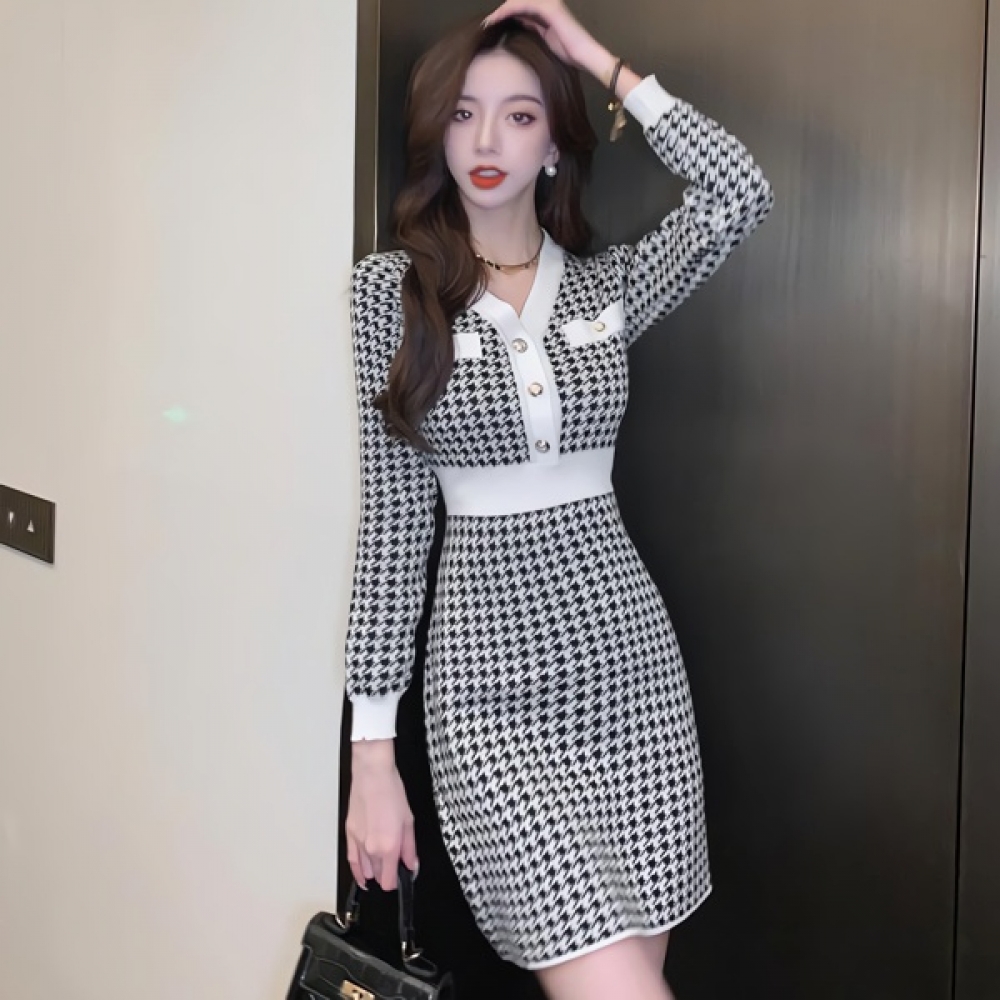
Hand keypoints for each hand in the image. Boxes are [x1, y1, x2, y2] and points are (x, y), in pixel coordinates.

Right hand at [345, 743, 418, 891]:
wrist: (372, 775)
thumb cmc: (392, 792)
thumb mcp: (409, 821)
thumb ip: (410, 848)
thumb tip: (411, 865)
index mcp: (388, 847)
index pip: (389, 882)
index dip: (397, 881)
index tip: (402, 876)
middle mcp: (371, 849)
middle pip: (378, 876)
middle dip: (387, 873)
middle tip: (396, 861)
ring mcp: (358, 843)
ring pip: (365, 871)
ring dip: (374, 871)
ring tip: (382, 864)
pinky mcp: (349, 835)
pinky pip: (351, 861)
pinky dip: (357, 871)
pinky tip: (362, 877)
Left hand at [482, 0, 610, 79]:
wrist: (584, 54)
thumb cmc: (568, 52)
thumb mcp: (544, 38)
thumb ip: (533, 28)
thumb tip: (519, 23)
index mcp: (545, 9)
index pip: (520, 6)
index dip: (504, 13)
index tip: (490, 24)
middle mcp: (547, 2)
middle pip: (517, 2)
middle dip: (500, 12)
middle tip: (485, 23)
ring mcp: (548, 3)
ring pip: (517, 1)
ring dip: (500, 11)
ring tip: (488, 21)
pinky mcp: (549, 8)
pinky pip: (523, 5)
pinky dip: (508, 11)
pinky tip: (497, 18)